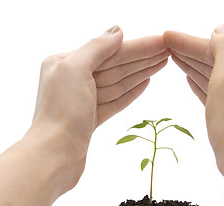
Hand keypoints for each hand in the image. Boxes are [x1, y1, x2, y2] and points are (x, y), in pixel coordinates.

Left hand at [32, 26, 168, 154]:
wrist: (54, 155)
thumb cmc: (62, 112)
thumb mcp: (75, 69)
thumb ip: (97, 47)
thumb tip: (117, 30)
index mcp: (65, 63)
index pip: (109, 51)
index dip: (137, 46)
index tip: (160, 41)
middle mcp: (73, 79)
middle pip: (116, 65)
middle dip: (143, 57)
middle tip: (168, 50)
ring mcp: (83, 100)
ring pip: (118, 82)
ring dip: (141, 71)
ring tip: (163, 62)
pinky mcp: (91, 118)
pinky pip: (115, 100)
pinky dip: (131, 91)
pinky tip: (146, 81)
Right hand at [164, 26, 223, 175]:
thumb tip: (221, 30)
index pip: (219, 47)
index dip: (190, 42)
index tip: (168, 36)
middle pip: (220, 60)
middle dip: (192, 53)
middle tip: (167, 44)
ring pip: (220, 76)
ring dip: (197, 67)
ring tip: (174, 58)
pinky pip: (222, 92)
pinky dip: (206, 84)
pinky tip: (190, 78)